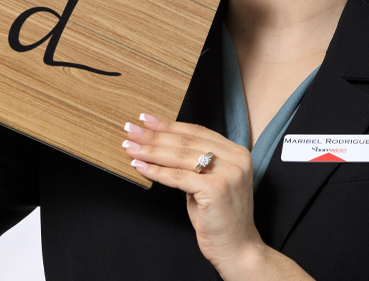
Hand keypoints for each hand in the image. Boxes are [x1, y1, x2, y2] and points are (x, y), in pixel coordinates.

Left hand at [123, 114, 261, 272]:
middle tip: (131, 131)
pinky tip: (140, 166)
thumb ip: (194, 163)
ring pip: (179, 157)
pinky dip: (156, 171)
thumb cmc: (219, 216)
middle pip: (186, 141)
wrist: (238, 249)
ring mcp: (228, 174)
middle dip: (154, 135)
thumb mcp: (209, 181)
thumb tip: (159, 145)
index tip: (146, 120)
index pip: (196, 131)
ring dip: (150, 151)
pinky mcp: (216, 189)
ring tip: (131, 147)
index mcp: (236, 153)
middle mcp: (236, 159)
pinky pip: (177, 177)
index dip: (169, 125)